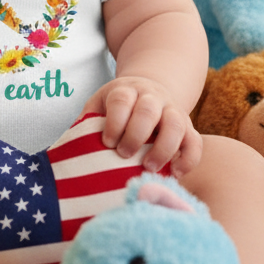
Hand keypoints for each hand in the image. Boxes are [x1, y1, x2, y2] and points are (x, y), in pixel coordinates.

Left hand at [83, 77, 202, 177]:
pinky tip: (176, 174)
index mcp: (126, 90)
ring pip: (176, 124)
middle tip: (124, 155)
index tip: (107, 141)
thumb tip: (67, 149)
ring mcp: (173, 110)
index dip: (114, 121)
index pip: (121, 100)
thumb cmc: (118, 106)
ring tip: (149, 167)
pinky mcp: (188, 127)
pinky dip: (188, 159)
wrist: (150, 89)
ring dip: (163, 147)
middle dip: (136, 134)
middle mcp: (152, 97)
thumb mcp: (99, 105)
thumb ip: (87, 122)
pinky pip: (195, 142)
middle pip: (149, 110)